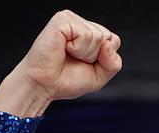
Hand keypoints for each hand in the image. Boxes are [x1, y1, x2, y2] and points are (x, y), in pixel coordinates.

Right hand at [0, 10, 121, 116]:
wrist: (45, 86)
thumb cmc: (66, 81)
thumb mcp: (98, 77)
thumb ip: (113, 64)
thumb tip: (109, 44)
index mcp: (90, 33)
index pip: (113, 40)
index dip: (104, 59)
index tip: (86, 65)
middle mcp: (81, 23)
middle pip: (107, 37)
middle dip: (94, 57)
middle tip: (74, 60)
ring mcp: (71, 19)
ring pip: (97, 36)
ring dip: (84, 53)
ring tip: (68, 55)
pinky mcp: (62, 20)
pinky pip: (85, 34)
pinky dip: (77, 48)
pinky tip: (63, 48)